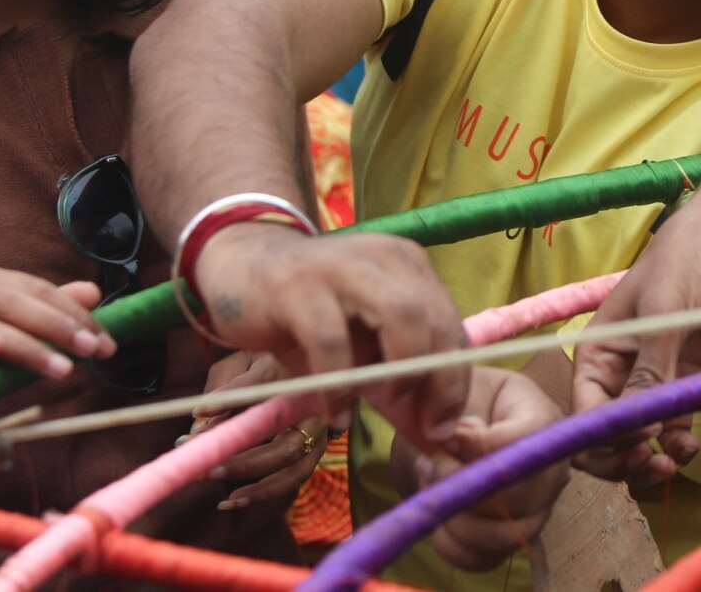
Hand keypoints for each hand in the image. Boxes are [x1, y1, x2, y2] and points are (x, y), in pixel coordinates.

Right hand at [0, 266, 113, 410]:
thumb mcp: (17, 329)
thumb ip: (50, 310)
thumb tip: (92, 293)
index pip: (35, 288)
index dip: (73, 311)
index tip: (105, 339)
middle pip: (13, 301)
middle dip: (58, 325)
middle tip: (91, 349)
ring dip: (30, 347)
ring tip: (62, 368)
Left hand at [187, 351, 325, 514]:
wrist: (297, 378)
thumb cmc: (259, 372)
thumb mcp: (238, 365)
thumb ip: (222, 388)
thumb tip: (201, 421)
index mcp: (284, 370)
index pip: (259, 382)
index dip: (228, 398)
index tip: (198, 411)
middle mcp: (307, 399)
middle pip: (278, 425)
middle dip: (238, 445)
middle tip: (204, 460)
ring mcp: (316, 429)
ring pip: (290, 458)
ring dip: (250, 473)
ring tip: (215, 478)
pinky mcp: (314, 453)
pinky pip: (292, 479)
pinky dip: (262, 493)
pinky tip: (230, 500)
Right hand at [194, 223, 469, 451]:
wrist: (244, 268)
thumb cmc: (310, 316)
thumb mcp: (362, 355)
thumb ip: (400, 392)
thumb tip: (438, 441)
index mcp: (409, 267)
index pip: (451, 323)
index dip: (456, 379)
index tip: (444, 426)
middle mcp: (385, 259)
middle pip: (434, 318)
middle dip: (439, 380)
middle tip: (423, 425)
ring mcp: (343, 266)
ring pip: (399, 316)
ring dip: (399, 373)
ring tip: (380, 406)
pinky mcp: (298, 285)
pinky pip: (332, 341)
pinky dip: (339, 386)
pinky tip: (335, 412)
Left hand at [391, 367, 567, 571]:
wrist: (453, 430)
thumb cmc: (461, 401)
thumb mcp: (461, 390)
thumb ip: (460, 408)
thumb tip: (459, 437)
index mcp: (543, 418)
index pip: (523, 441)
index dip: (479, 445)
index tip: (447, 437)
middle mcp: (551, 469)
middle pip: (517, 496)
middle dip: (462, 483)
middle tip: (432, 462)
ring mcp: (538, 508)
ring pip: (501, 535)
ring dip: (453, 514)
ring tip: (434, 483)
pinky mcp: (513, 538)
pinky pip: (483, 558)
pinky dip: (450, 542)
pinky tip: (438, 512)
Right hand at [569, 148, 700, 484]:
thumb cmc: (690, 256)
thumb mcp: (666, 311)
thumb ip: (650, 371)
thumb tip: (634, 424)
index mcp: (598, 348)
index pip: (584, 409)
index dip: (603, 435)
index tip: (637, 441)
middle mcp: (620, 369)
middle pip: (606, 431)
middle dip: (622, 456)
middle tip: (651, 465)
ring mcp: (655, 377)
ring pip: (640, 437)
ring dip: (651, 458)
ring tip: (672, 464)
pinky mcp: (688, 379)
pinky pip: (674, 425)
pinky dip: (677, 444)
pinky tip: (690, 448)